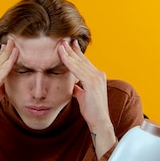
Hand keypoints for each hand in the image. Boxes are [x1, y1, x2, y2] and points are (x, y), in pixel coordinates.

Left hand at [59, 40, 115, 156]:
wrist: (99, 121)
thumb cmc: (92, 111)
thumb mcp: (83, 97)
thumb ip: (79, 89)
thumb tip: (74, 86)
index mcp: (97, 77)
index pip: (84, 62)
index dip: (76, 53)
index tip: (68, 44)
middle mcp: (98, 74)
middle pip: (81, 59)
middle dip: (71, 49)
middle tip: (62, 39)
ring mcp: (96, 78)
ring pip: (79, 62)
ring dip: (68, 52)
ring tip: (60, 43)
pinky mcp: (92, 82)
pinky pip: (77, 69)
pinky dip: (69, 61)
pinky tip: (62, 55)